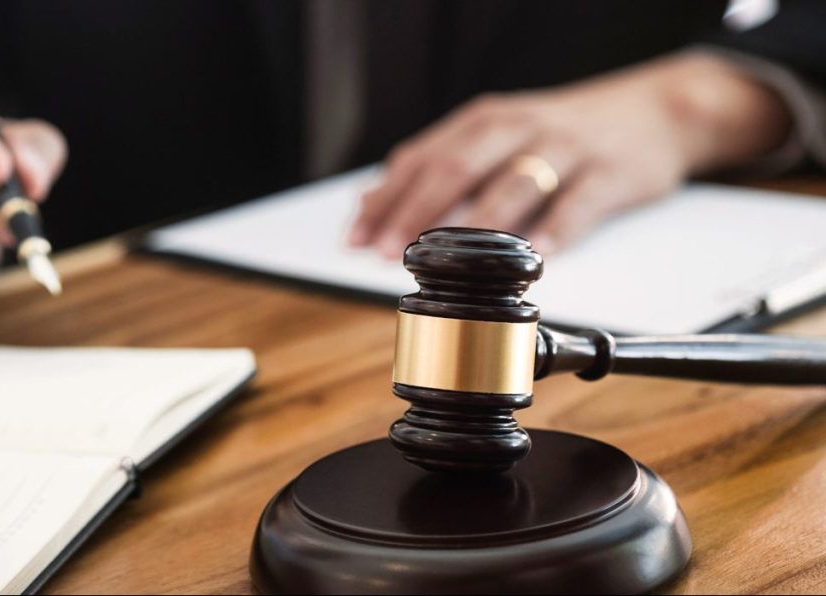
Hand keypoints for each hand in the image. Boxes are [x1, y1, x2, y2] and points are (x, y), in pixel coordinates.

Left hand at [349, 52, 791, 257]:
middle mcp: (519, 128)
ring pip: (514, 182)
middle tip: (388, 252)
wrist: (656, 110)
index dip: (386, 198)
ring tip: (448, 260)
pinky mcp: (611, 172)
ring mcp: (565, 149)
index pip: (422, 157)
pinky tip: (535, 255)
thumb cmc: (562, 132)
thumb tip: (376, 203)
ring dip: (476, 225)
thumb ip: (444, 164)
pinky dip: (556, 228)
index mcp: (485, 120)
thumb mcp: (500, 134)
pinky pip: (580, 203)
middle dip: (417, 213)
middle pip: (457, 168)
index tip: (356, 236)